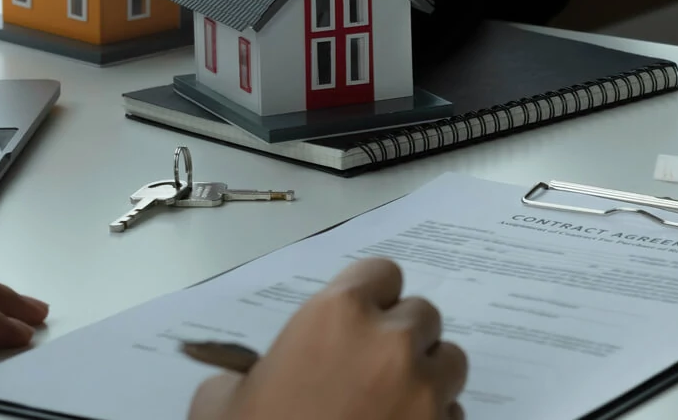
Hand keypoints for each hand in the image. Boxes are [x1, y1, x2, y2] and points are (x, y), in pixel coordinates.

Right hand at [189, 258, 466, 419]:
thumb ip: (251, 368)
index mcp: (336, 316)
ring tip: (393, 402)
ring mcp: (422, 389)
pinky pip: (454, 411)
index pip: (382, 273)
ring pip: (449, 361)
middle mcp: (389, 341)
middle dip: (403, 338)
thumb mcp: (223, 399)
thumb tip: (257, 373)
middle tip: (374, 368)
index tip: (363, 319)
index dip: (373, 296)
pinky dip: (435, 419)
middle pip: (422, 315)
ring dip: (427, 377)